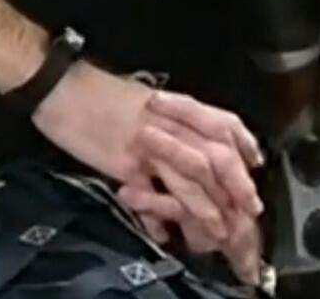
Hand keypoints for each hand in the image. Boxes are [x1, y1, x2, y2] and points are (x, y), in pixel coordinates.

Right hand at [36, 65, 264, 267]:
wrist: (64, 89)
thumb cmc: (100, 94)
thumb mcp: (145, 100)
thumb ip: (170, 121)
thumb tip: (185, 139)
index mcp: (179, 107)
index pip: (225, 124)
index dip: (245, 145)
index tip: (256, 164)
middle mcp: (172, 125)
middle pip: (217, 154)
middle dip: (237, 182)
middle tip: (250, 204)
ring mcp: (150, 145)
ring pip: (191, 176)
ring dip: (209, 204)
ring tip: (220, 226)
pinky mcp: (125, 164)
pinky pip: (150, 193)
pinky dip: (161, 213)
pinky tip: (167, 231)